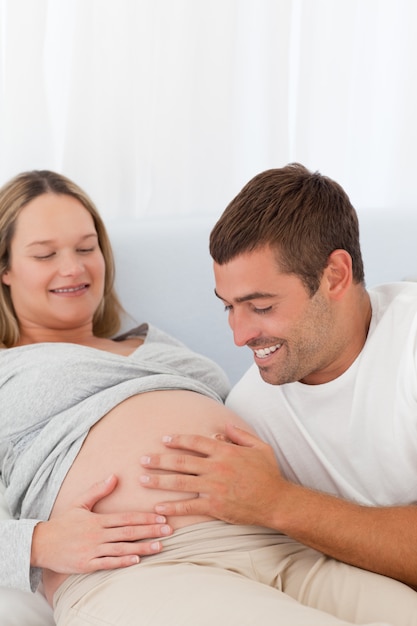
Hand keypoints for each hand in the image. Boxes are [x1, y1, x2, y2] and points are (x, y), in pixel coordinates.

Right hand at [32, 474, 172, 573]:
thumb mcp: (80, 503)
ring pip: (122, 548)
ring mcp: (92, 550)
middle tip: (169, 530)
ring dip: (142, 547)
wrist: (41, 544)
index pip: (127, 518)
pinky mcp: (86, 565)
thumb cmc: (63, 523)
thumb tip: (115, 476)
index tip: (161, 517)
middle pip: (129, 532)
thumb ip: (98, 490)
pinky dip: (122, 562)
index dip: (145, 517)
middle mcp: (97, 534)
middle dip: (150, 531)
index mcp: (98, 519)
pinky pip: (107, 563)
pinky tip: (136, 560)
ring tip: (159, 546)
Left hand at [140, 424, 286, 526]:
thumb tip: (224, 426)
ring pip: (180, 483)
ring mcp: (214, 488)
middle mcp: (216, 467)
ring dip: (159, 481)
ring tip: (143, 480)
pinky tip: (159, 507)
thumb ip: (241, 435)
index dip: (178, 440)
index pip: (195, 442)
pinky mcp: (215, 507)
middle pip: (181, 461)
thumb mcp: (259, 447)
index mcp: (225, 452)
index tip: (163, 439)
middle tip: (143, 459)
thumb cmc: (269, 474)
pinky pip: (189, 507)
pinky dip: (173, 507)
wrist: (277, 501)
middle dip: (159, 460)